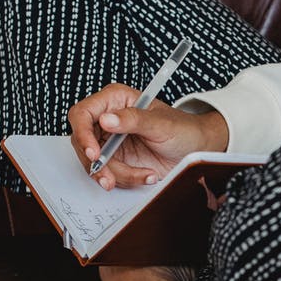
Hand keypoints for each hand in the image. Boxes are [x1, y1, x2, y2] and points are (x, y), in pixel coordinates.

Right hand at [68, 83, 229, 189]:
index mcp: (115, 100)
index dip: (82, 134)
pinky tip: (146, 175)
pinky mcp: (117, 160)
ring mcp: (111, 141)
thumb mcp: (160, 123)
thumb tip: (106, 120)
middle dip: (96, 163)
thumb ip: (133, 120)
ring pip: (95, 163)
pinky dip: (125, 179)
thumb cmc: (183, 128)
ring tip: (143, 175)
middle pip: (82, 142)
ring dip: (114, 174)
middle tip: (109, 178)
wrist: (197, 148)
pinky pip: (109, 174)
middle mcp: (108, 119)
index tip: (94, 154)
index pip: (82, 114)